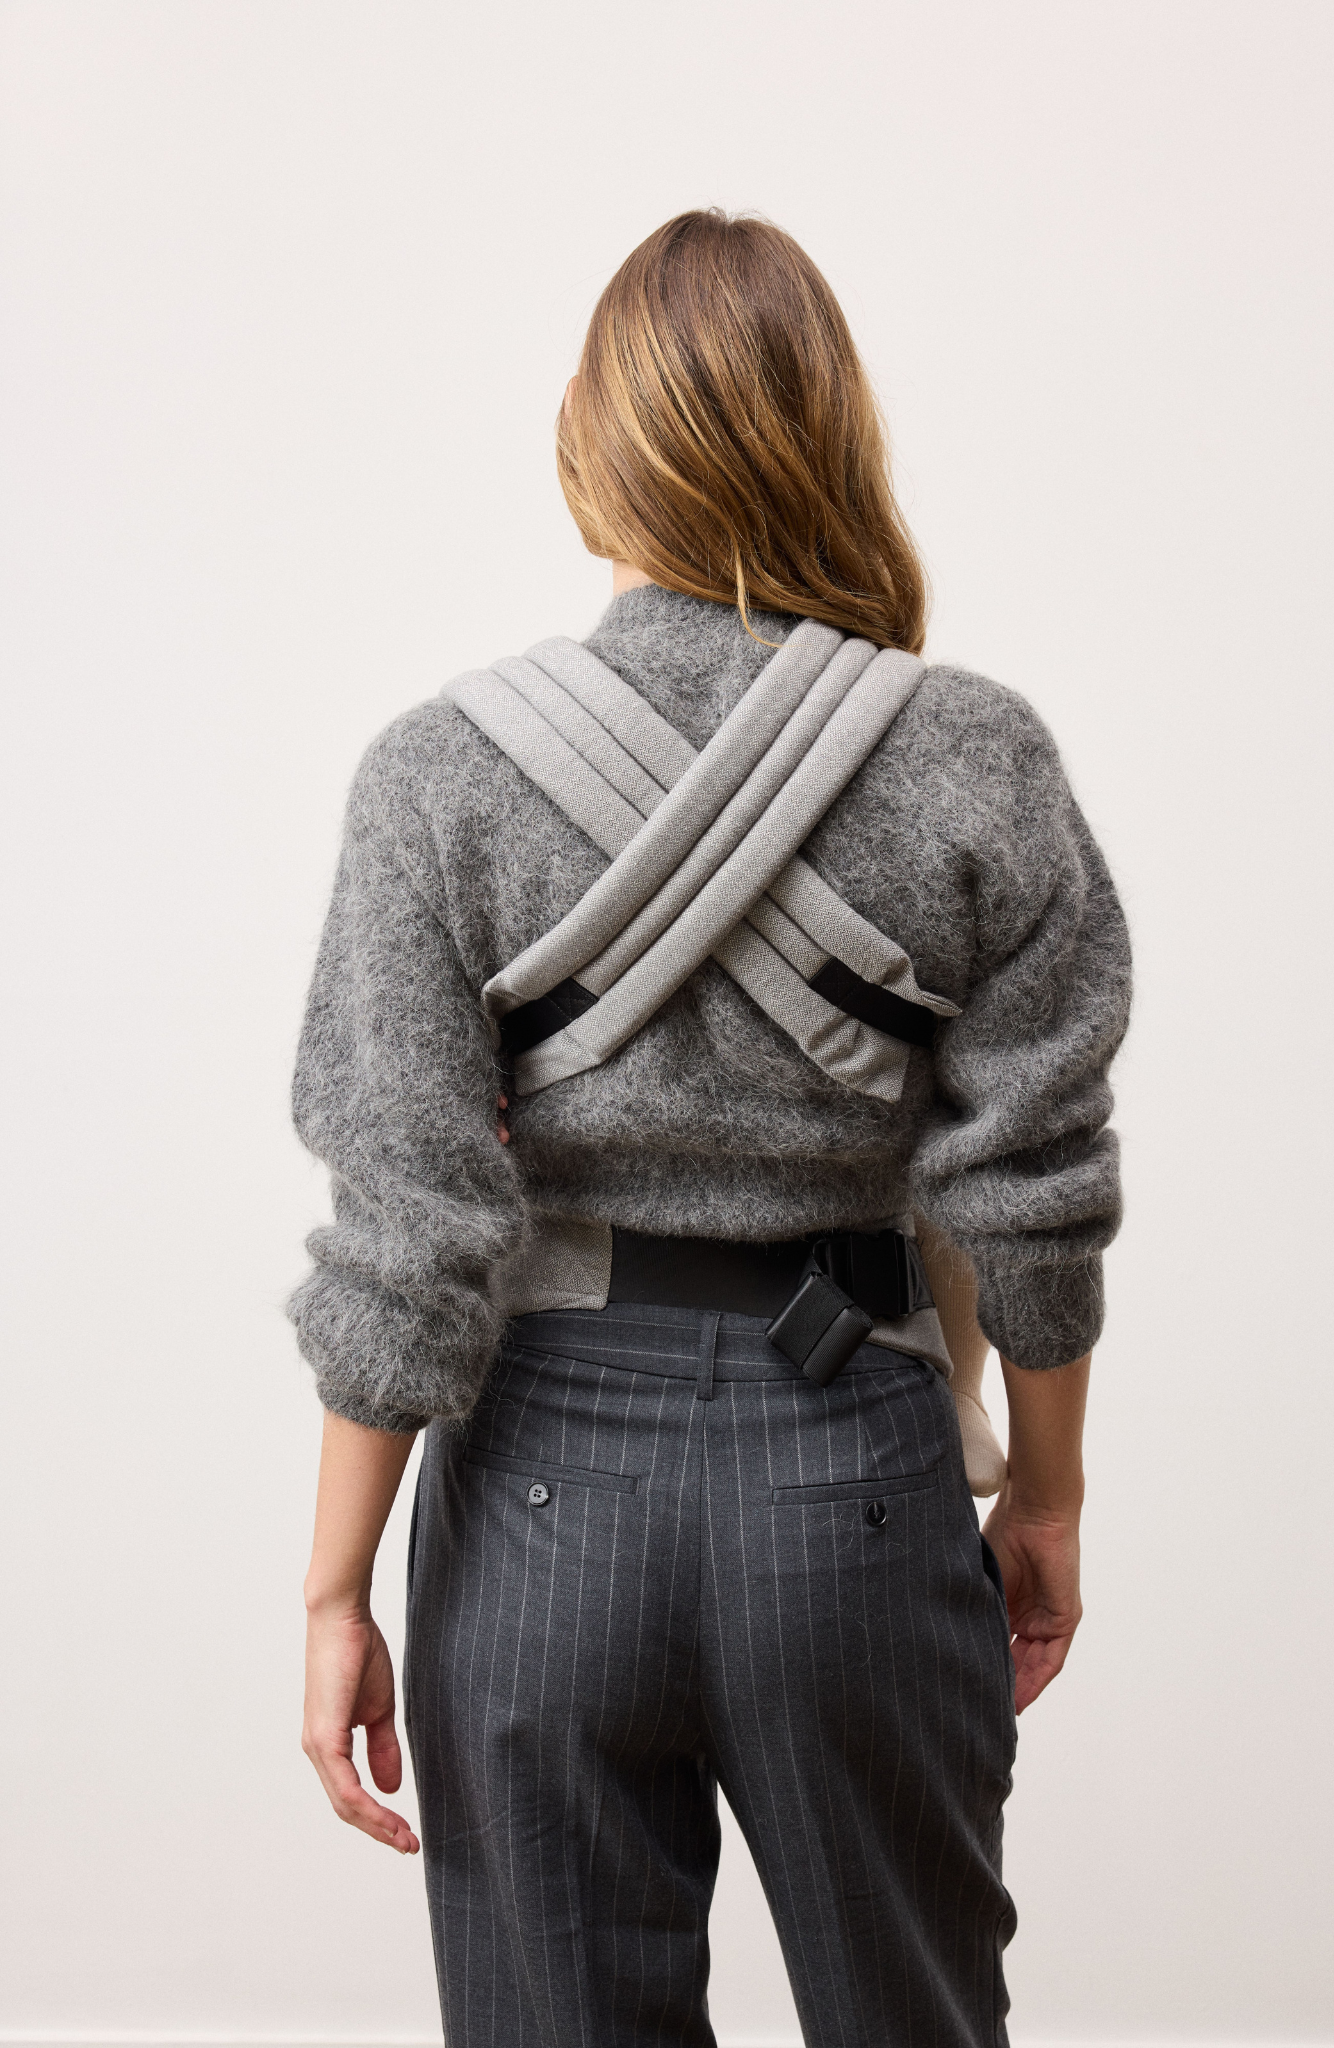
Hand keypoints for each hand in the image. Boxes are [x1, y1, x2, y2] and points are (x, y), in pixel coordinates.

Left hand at [302, 1602, 419, 1853]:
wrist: (344, 1618)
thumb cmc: (359, 1653)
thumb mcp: (379, 1709)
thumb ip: (382, 1748)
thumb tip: (390, 1788)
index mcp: (329, 1743)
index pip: (351, 1794)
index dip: (378, 1817)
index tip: (407, 1834)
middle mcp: (317, 1749)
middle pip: (345, 1806)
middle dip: (379, 1830)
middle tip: (409, 1845)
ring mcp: (318, 1745)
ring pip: (344, 1802)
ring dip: (376, 1824)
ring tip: (405, 1839)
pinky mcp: (324, 1736)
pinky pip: (344, 1784)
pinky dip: (368, 1805)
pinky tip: (389, 1814)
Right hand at [981, 1491, 1081, 1714]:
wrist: (1032, 1512)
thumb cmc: (1003, 1534)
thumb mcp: (982, 1581)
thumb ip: (974, 1607)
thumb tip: (945, 1637)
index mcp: (1007, 1603)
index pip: (997, 1644)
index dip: (985, 1667)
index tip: (966, 1691)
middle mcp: (1029, 1614)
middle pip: (1016, 1660)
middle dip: (1001, 1686)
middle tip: (982, 1711)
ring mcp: (1048, 1618)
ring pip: (1032, 1664)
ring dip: (1019, 1689)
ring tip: (1000, 1713)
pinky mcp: (1065, 1618)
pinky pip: (1051, 1659)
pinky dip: (1036, 1679)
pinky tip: (1021, 1698)